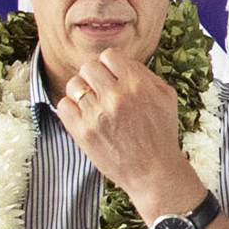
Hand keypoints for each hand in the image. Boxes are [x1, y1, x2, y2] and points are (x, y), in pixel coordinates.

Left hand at [55, 50, 201, 216]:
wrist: (154, 172)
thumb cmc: (161, 134)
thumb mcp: (165, 96)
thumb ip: (144, 74)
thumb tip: (121, 62)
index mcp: (137, 84)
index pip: (109, 56)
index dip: (109, 66)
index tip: (112, 78)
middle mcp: (116, 96)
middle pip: (88, 67)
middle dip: (94, 77)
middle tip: (101, 92)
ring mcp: (98, 114)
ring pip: (74, 85)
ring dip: (81, 93)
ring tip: (92, 105)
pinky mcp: (83, 132)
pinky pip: (63, 106)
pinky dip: (70, 109)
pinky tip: (83, 117)